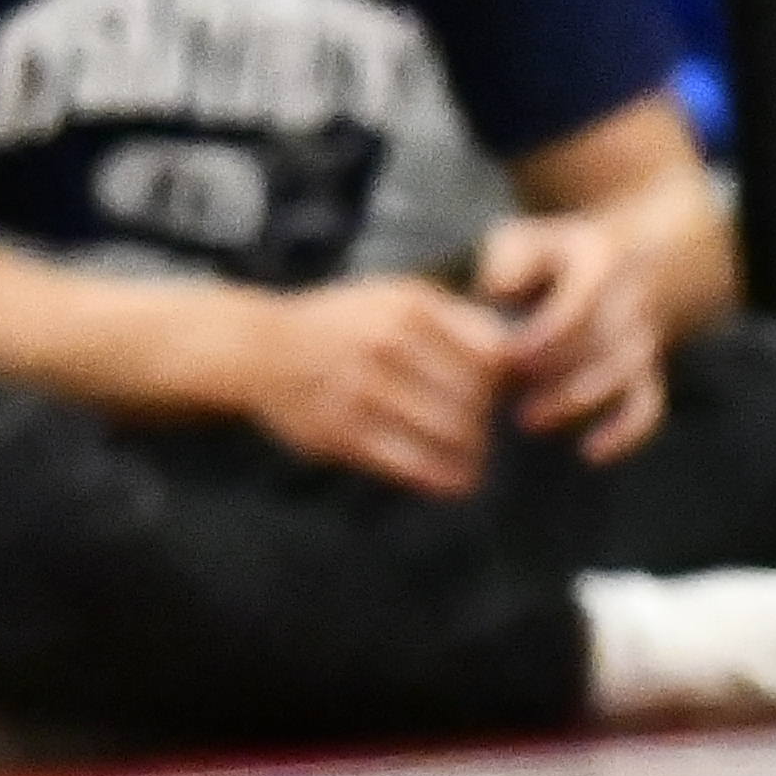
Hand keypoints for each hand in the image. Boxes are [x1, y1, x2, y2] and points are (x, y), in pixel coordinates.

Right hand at [229, 274, 513, 497]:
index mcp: (409, 307)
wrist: (261, 349)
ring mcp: (364, 390)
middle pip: (475, 395)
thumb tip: (514, 357)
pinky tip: (455, 480)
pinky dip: (443, 477)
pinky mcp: (344, 433)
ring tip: (472, 456)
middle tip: (480, 426)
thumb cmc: (341, 323)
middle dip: (485, 416)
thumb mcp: (395, 296)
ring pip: (451, 432)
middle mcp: (387, 344)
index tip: (496, 388)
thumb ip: (453, 318)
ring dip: (471, 451)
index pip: (491, 352)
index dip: (504, 377)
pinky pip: (412, 464)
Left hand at [471, 212, 667, 460]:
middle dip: (554, 373)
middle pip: (600, 345)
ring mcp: (642, 341)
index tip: (507, 356)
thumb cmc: (554, 257)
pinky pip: (649, 407)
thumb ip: (506, 259)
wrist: (635, 261)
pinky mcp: (647, 374)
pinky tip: (590, 454)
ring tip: (527, 421)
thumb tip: (494, 291)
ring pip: (624, 377)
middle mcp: (629, 303)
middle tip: (505, 389)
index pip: (581, 304)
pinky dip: (627, 434)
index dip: (546, 334)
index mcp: (599, 264)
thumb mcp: (526, 238)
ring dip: (577, 402)